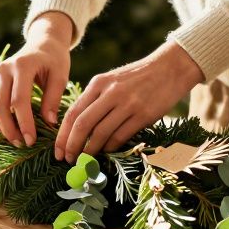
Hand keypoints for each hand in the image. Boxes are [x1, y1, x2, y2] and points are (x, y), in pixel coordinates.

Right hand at [0, 12, 72, 146]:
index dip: (24, 123)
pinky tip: (10, 128)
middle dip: (8, 129)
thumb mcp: (60, 76)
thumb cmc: (54, 59)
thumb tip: (49, 123)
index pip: (19, 100)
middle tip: (22, 144)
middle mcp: (4, 69)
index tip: (31, 140)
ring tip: (16, 138)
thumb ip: (53, 99)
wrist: (42, 43)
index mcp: (22, 66)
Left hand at [55, 41, 203, 161]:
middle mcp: (110, 93)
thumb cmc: (138, 77)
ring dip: (90, 151)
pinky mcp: (143, 115)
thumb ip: (95, 99)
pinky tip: (106, 151)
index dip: (62, 135)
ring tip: (85, 160)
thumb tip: (77, 128)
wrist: (170, 68)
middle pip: (82, 125)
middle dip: (72, 146)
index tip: (57, 150)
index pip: (73, 112)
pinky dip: (110, 147)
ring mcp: (127, 104)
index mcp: (98, 83)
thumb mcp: (112, 80)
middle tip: (67, 160)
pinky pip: (120, 136)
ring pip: (100, 134)